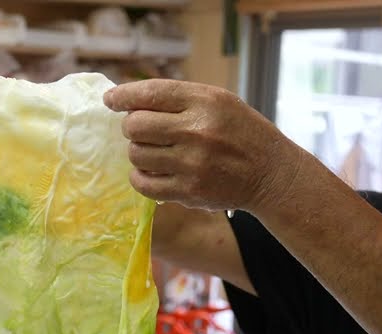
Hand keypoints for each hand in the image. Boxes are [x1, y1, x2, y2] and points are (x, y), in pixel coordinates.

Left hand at [102, 80, 299, 213]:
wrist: (270, 173)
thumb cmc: (240, 132)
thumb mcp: (219, 102)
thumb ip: (179, 99)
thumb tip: (129, 102)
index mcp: (205, 102)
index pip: (150, 93)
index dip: (123, 96)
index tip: (110, 99)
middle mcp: (197, 131)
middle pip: (136, 126)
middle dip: (131, 127)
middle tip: (141, 130)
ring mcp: (192, 164)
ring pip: (136, 155)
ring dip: (137, 152)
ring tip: (153, 151)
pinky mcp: (189, 191)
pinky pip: (144, 184)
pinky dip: (140, 177)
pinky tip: (150, 172)